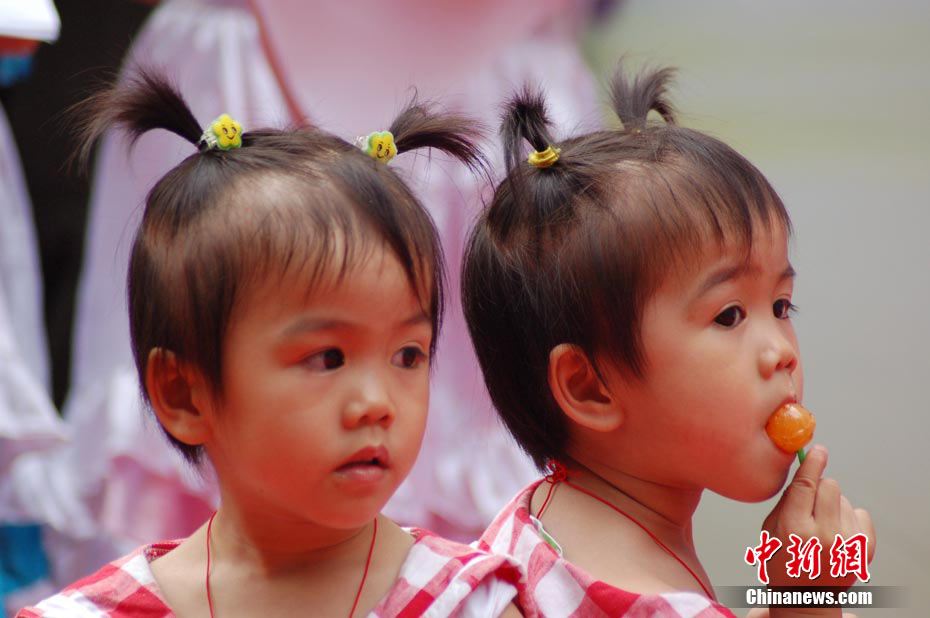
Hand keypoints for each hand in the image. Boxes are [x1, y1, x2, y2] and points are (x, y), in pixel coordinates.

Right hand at [757, 446, 874, 617]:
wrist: (808, 597)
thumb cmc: (784, 563)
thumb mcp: (770, 532)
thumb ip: (785, 502)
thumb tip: (804, 473)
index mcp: (794, 530)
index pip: (806, 486)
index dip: (812, 463)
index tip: (818, 450)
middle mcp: (823, 536)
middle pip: (829, 486)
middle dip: (819, 488)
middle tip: (811, 503)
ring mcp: (847, 543)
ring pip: (843, 498)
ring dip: (832, 505)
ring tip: (822, 526)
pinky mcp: (864, 548)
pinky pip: (860, 512)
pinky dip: (848, 517)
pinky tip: (837, 533)